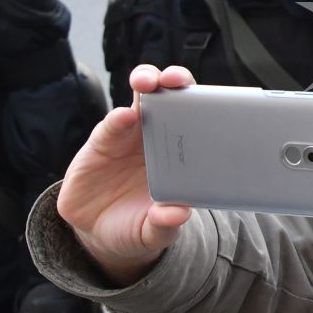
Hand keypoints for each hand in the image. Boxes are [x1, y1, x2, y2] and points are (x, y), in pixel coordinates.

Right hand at [56, 64, 195, 285]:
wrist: (98, 233)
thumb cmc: (137, 225)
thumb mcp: (154, 232)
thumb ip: (165, 224)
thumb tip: (179, 214)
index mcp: (180, 153)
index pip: (196, 118)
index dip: (204, 103)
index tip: (213, 98)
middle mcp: (156, 137)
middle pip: (168, 96)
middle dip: (172, 79)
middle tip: (176, 79)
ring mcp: (128, 136)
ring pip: (138, 99)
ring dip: (144, 83)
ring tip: (147, 83)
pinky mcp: (101, 143)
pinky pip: (110, 125)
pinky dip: (117, 119)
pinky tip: (123, 117)